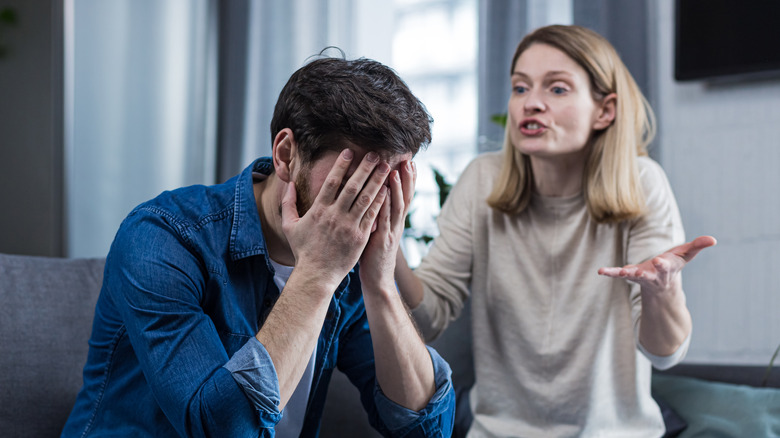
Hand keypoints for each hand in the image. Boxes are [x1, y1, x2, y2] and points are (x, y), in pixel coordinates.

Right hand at [281, 149, 389, 289]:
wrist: (316, 275)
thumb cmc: (303, 251)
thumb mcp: (289, 226)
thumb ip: (288, 204)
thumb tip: (288, 184)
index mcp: (319, 210)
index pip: (331, 182)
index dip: (341, 166)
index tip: (349, 152)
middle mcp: (335, 216)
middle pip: (352, 186)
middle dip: (364, 168)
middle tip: (374, 154)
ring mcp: (349, 226)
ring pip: (366, 198)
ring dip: (376, 181)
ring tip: (385, 167)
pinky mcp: (360, 237)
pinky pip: (372, 215)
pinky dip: (380, 201)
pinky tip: (387, 189)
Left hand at [359, 160, 415, 292]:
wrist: (378, 281)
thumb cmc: (373, 257)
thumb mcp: (378, 232)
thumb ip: (378, 216)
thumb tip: (374, 199)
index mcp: (395, 222)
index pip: (404, 196)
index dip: (408, 179)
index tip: (409, 162)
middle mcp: (396, 224)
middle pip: (405, 197)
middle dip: (407, 178)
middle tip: (408, 160)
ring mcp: (391, 232)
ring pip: (396, 206)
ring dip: (396, 188)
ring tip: (395, 170)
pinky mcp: (382, 240)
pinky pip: (384, 219)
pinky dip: (384, 205)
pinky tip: (383, 193)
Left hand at [598, 235, 716, 293]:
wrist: (662, 283)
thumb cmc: (674, 264)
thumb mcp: (686, 254)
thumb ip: (698, 246)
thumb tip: (713, 239)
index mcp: (667, 269)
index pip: (666, 267)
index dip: (663, 264)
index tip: (660, 260)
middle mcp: (654, 275)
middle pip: (651, 274)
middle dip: (646, 273)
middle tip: (639, 272)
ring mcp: (640, 276)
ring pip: (632, 277)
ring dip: (625, 274)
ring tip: (617, 273)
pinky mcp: (629, 275)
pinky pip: (618, 273)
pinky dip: (610, 272)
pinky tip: (600, 271)